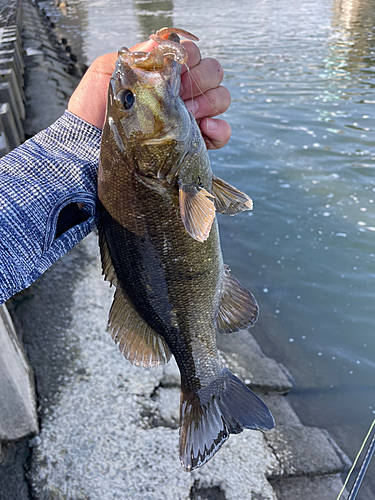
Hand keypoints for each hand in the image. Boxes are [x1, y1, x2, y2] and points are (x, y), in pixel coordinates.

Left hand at [68, 38, 230, 149]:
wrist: (89, 148)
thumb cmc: (93, 112)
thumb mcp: (106, 73)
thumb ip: (135, 55)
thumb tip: (158, 43)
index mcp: (163, 75)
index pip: (191, 53)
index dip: (190, 55)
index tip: (177, 67)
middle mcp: (179, 93)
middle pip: (212, 72)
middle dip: (202, 78)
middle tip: (181, 94)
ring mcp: (188, 117)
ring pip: (221, 97)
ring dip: (210, 101)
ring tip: (188, 114)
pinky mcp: (194, 143)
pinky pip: (222, 132)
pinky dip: (219, 129)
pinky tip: (204, 129)